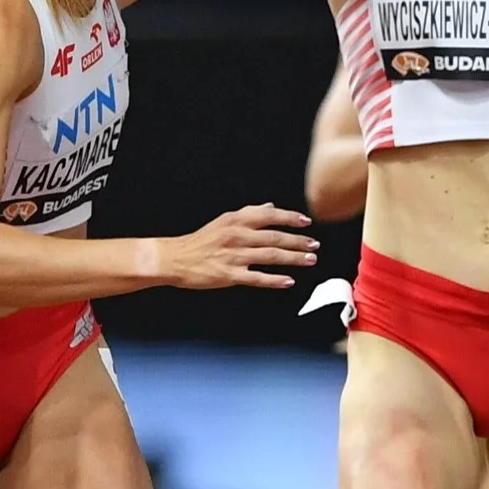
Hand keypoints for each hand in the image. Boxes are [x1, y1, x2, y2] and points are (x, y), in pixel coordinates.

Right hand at [153, 203, 315, 290]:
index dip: (291, 218)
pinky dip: (275, 279)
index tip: (306, 222)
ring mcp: (234, 256)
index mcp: (236, 220)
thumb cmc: (200, 241)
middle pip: (275, 237)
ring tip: (309, 260)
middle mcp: (237, 235)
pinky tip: (288, 281)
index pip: (270, 215)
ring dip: (293, 258)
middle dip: (298, 241)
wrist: (174, 258)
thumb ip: (249, 214)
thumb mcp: (224, 221)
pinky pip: (257, 277)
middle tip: (314, 245)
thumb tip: (270, 207)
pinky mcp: (229, 275)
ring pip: (271, 255)